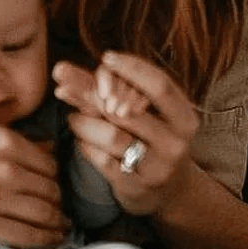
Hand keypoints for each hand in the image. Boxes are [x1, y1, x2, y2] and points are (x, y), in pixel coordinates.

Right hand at [0, 121, 67, 246]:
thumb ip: (12, 139)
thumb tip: (49, 147)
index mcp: (6, 142)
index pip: (50, 164)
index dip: (55, 178)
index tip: (54, 187)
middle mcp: (6, 168)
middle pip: (51, 189)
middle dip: (59, 201)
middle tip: (60, 210)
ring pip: (44, 212)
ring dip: (58, 221)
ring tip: (62, 227)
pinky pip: (26, 234)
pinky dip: (46, 238)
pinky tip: (52, 239)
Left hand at [53, 51, 200, 215]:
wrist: (169, 191)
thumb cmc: (152, 140)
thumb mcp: (148, 115)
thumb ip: (114, 91)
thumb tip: (68, 72)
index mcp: (184, 118)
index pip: (160, 86)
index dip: (134, 69)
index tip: (107, 57)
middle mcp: (175, 142)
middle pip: (129, 109)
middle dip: (91, 92)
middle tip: (63, 80)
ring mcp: (157, 167)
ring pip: (112, 135)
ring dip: (84, 123)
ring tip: (73, 118)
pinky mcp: (136, 187)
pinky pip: (102, 159)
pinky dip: (86, 145)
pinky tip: (82, 140)